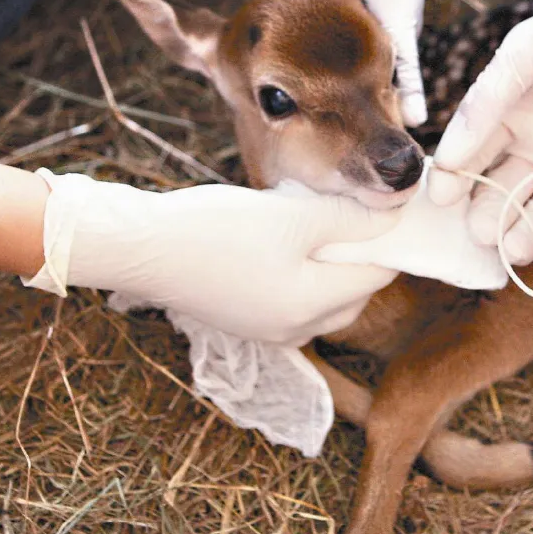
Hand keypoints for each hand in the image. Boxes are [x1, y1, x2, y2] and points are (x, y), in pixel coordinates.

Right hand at [24, 173, 402, 344]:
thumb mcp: (291, 217)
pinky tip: (279, 233)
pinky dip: (298, 266)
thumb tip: (393, 219)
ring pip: (322, 292)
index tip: (391, 203)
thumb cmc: (215, 230)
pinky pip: (291, 294)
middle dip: (358, 249)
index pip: (377, 274)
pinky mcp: (245, 318)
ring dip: (327, 256)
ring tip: (308, 216)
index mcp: (313, 308)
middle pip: (353, 289)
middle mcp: (296, 330)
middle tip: (346, 206)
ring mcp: (268, 329)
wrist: (139, 248)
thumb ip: (348, 219)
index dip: (389, 238)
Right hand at [429, 0, 532, 262]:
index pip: (474, 159)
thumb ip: (484, 103)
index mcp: (511, 119)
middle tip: (479, 232)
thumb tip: (446, 155)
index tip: (440, 197)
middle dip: (492, 216)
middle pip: (506, 194)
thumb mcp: (523, 56)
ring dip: (528, 233)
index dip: (456, 179)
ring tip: (515, 248)